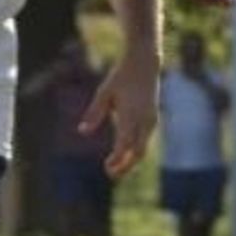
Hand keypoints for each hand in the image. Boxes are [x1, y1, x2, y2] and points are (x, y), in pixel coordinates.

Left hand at [78, 48, 159, 178]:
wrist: (145, 61)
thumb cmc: (122, 76)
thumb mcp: (104, 92)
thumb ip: (94, 113)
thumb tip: (82, 131)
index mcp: (131, 116)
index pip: (125, 147)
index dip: (116, 161)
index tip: (106, 167)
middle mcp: (144, 120)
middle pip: (138, 153)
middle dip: (126, 166)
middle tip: (110, 173)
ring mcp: (151, 119)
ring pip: (144, 147)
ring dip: (131, 159)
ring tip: (116, 164)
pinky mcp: (153, 116)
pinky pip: (146, 139)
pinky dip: (136, 149)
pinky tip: (126, 150)